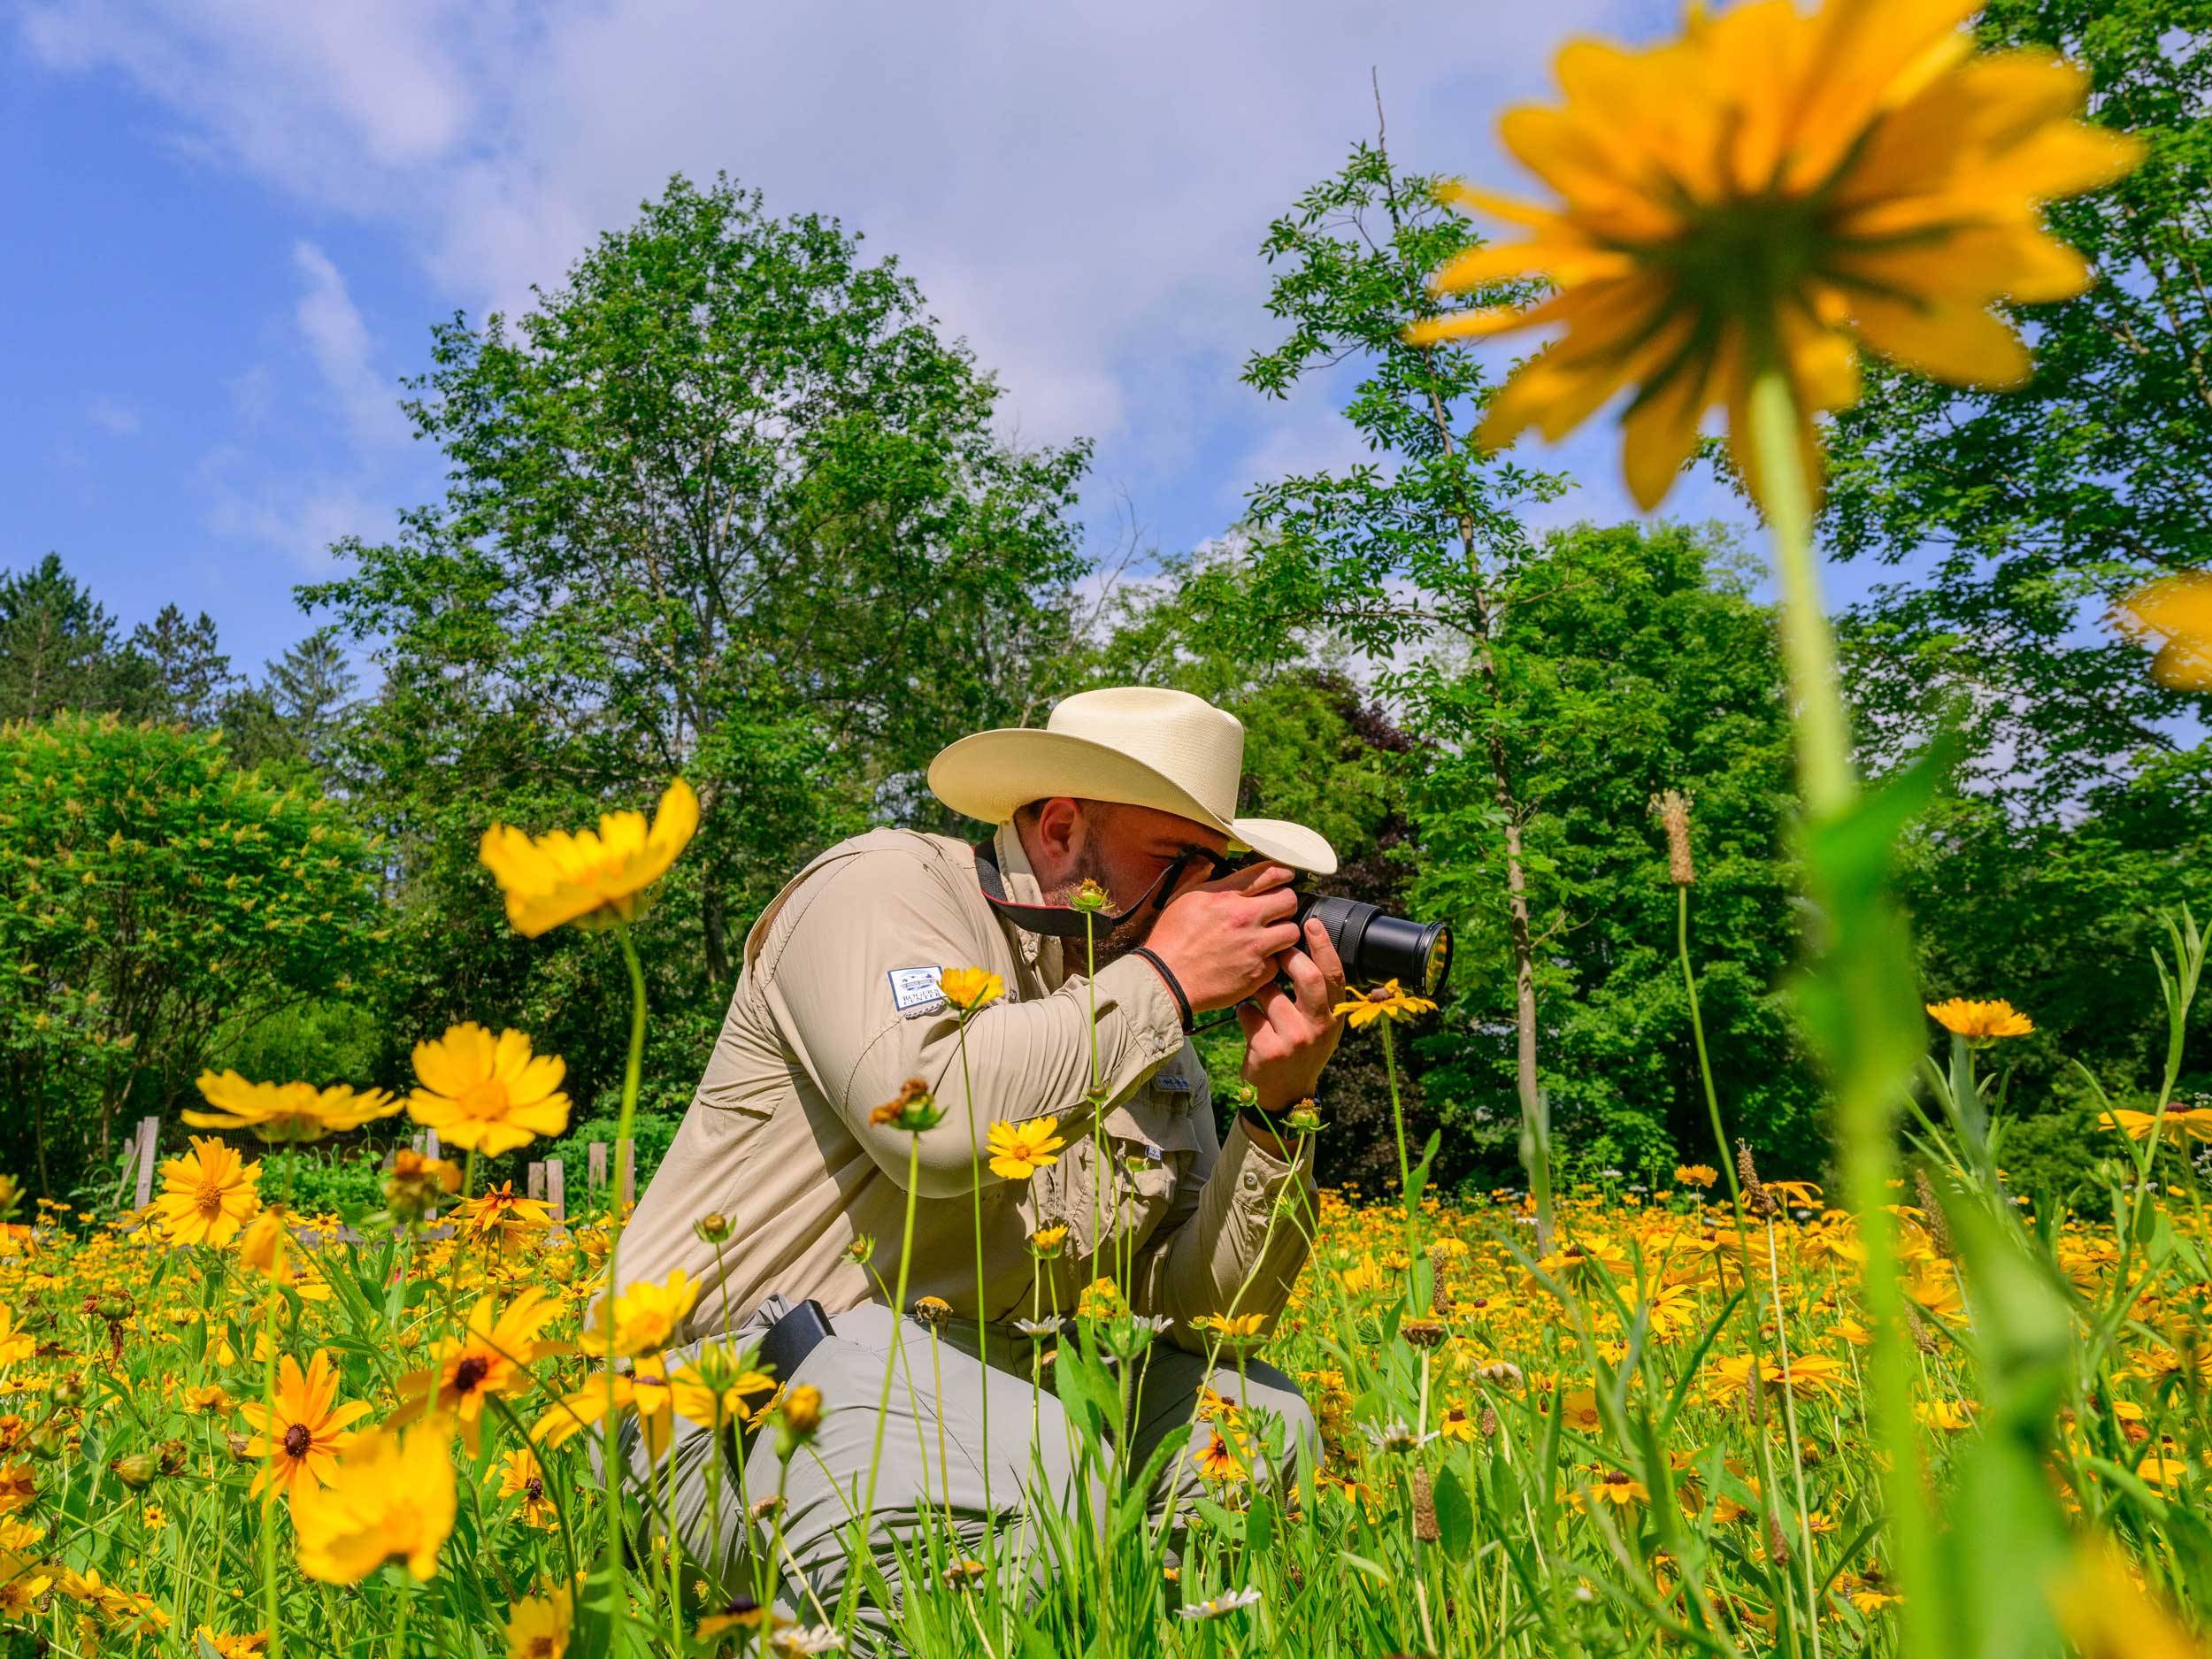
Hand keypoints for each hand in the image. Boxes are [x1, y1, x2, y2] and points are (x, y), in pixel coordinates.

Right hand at [1145, 862, 1303, 1012]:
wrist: (1167, 979)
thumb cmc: (1171, 939)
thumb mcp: (1184, 898)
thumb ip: (1205, 880)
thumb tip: (1214, 867)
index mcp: (1225, 896)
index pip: (1268, 874)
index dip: (1282, 873)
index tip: (1285, 877)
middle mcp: (1244, 918)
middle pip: (1289, 900)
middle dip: (1285, 903)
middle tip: (1277, 910)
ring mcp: (1254, 946)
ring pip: (1292, 931)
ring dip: (1283, 933)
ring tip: (1271, 937)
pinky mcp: (1258, 972)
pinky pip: (1279, 961)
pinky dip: (1271, 961)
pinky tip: (1257, 961)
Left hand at [1237, 914, 1346, 1116]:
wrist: (1284, 1094)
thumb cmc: (1300, 1049)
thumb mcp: (1319, 1026)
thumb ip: (1317, 996)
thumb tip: (1301, 946)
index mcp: (1334, 1017)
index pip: (1334, 974)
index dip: (1324, 945)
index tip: (1310, 922)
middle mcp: (1319, 1028)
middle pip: (1308, 977)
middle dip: (1289, 956)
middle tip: (1275, 949)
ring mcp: (1294, 1040)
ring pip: (1270, 993)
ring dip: (1258, 987)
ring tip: (1257, 994)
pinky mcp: (1268, 1050)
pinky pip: (1247, 1013)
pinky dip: (1243, 1011)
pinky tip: (1246, 1019)